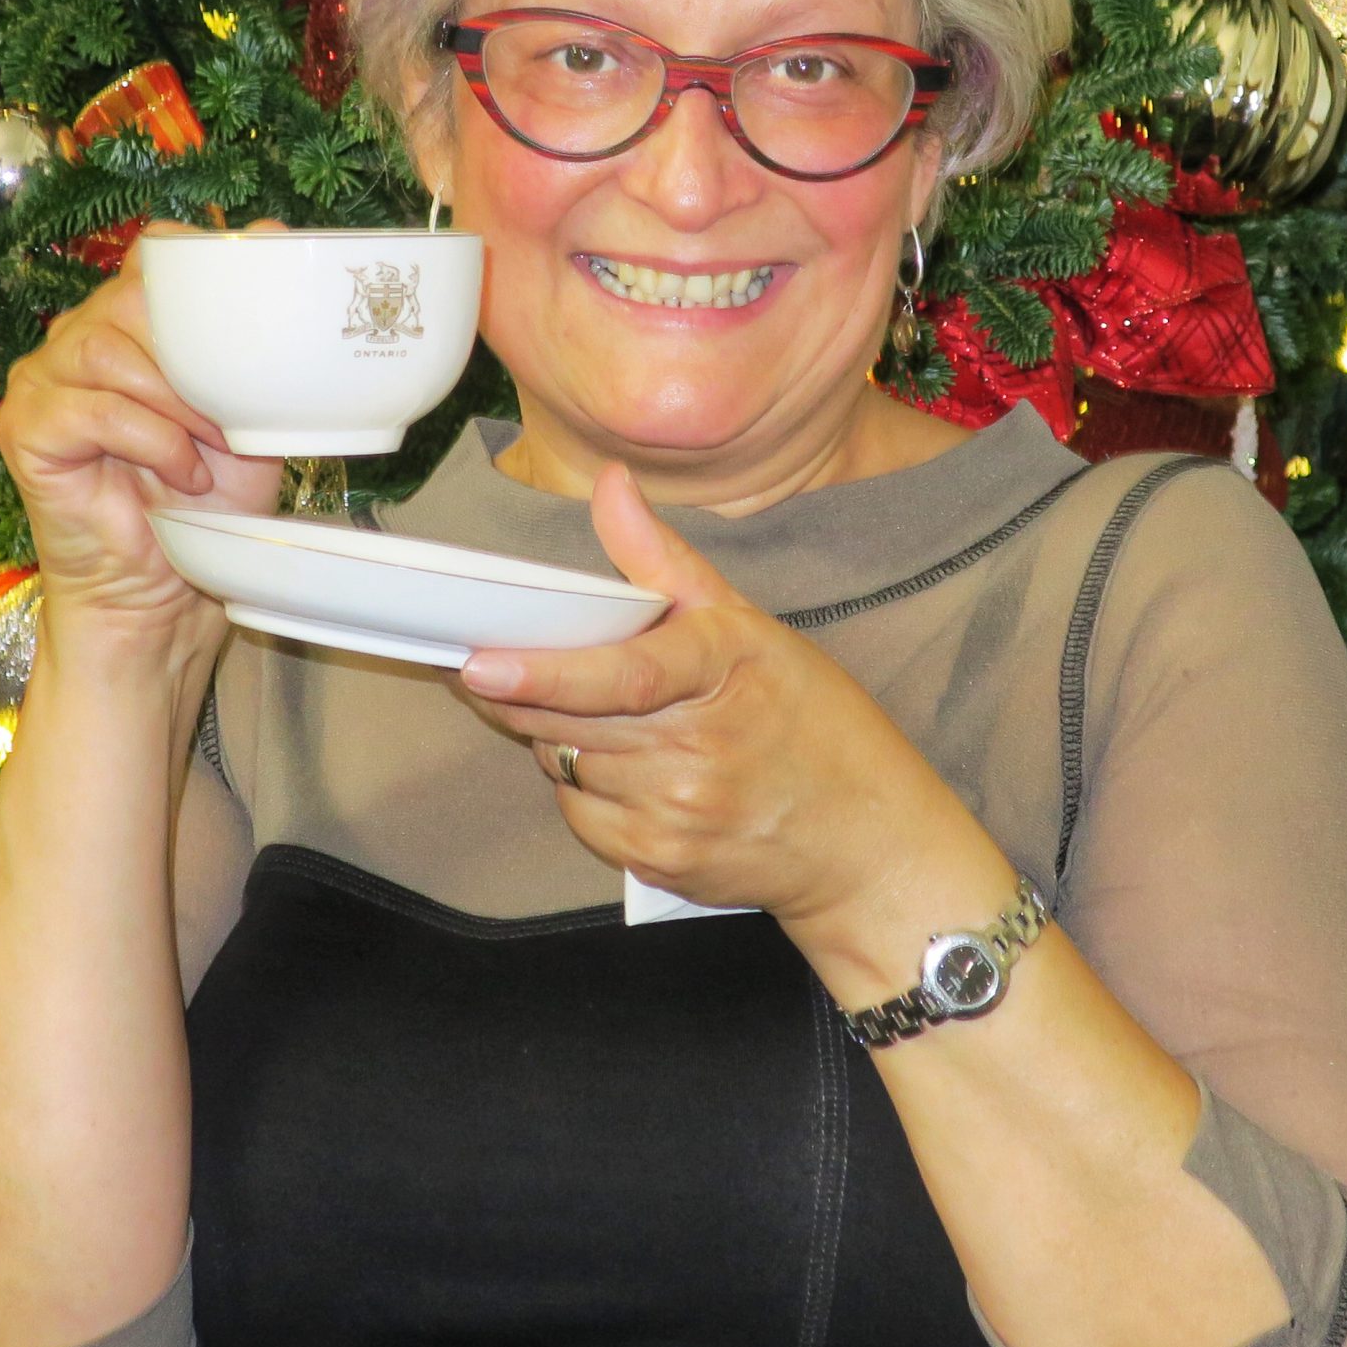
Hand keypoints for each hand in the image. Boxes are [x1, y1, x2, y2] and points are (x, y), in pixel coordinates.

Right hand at [0, 225, 281, 658]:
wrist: (166, 592)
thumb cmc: (208, 503)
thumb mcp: (251, 412)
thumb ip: (258, 339)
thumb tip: (277, 237)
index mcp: (130, 320)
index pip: (154, 254)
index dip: (200, 271)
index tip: (251, 309)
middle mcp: (79, 337)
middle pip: (133, 297)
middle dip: (196, 356)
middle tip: (233, 416)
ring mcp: (44, 379)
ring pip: (109, 351)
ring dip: (177, 404)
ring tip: (209, 452)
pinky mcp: (25, 427)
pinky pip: (94, 410)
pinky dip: (151, 441)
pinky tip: (179, 474)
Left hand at [456, 464, 975, 934]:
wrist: (867, 843)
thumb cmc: (813, 724)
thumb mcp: (752, 628)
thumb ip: (666, 561)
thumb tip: (610, 486)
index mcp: (724, 670)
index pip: (625, 674)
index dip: (547, 672)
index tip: (480, 664)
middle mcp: (699, 749)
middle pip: (569, 721)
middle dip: (516, 694)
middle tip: (487, 665)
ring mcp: (679, 813)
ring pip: (565, 765)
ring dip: (558, 737)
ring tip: (605, 718)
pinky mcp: (661, 860)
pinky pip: (581, 817)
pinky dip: (584, 789)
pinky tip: (626, 771)